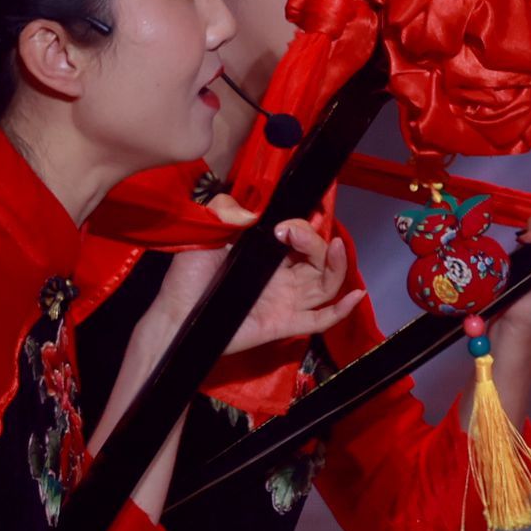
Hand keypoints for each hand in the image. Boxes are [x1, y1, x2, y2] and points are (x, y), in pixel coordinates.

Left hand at [151, 222, 365, 359]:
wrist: (176, 315)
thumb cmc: (188, 278)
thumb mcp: (205, 234)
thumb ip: (226, 213)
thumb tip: (252, 207)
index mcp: (267, 253)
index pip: (301, 236)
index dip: (301, 226)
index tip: (282, 224)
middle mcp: (283, 276)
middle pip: (319, 257)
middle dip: (314, 240)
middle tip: (292, 232)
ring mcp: (287, 300)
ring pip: (326, 282)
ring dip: (336, 263)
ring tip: (334, 247)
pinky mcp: (285, 323)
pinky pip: (320, 319)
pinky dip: (342, 309)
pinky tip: (355, 295)